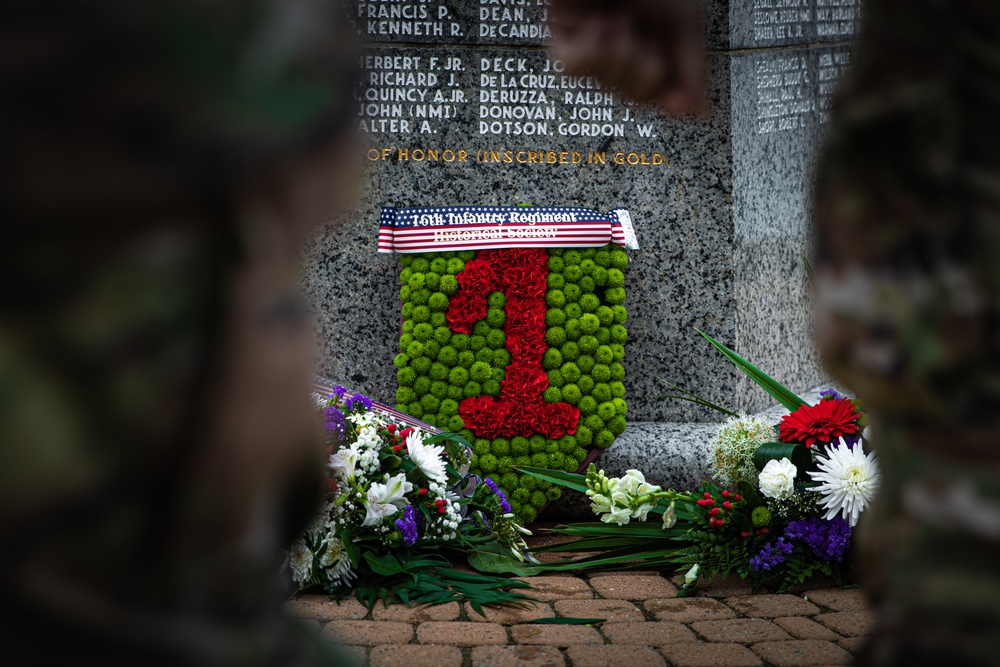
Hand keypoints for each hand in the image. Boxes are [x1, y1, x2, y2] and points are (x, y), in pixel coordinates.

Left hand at [548, 0, 706, 113]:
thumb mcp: (684, 22)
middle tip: (648, 38)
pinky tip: (598, 24)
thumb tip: (702, 112)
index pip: (663, 90)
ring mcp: (594, 46)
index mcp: (658, 43)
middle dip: (646, 69)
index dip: (671, 100)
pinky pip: (575, 69)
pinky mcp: (564, 39)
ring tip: (621, 20)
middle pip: (636, 95)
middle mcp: (626, 48)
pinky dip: (591, 48)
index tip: (679, 103)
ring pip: (606, 85)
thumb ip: (691, 69)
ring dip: (620, 52)